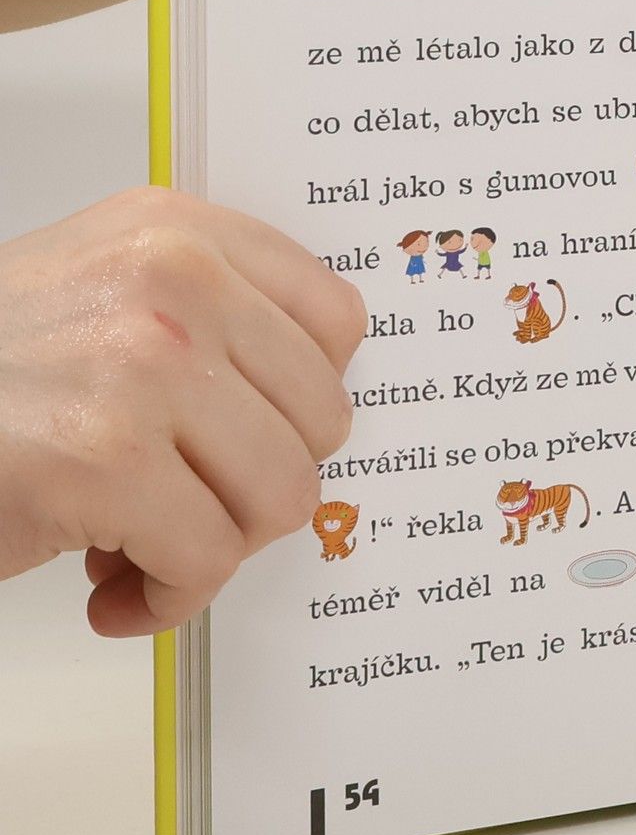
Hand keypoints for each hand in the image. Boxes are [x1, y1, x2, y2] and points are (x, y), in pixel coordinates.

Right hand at [0, 189, 365, 634]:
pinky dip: (167, 601)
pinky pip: (207, 561)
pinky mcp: (104, 460)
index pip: (336, 322)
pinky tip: (115, 591)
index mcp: (177, 233)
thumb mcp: (100, 292)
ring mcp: (143, 367)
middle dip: (256, 488)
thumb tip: (311, 413)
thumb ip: (209, 321)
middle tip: (188, 507)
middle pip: (319, 422)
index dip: (302, 405)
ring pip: (279, 497)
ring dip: (215, 549)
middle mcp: (172, 281)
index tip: (255, 438)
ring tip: (146, 548)